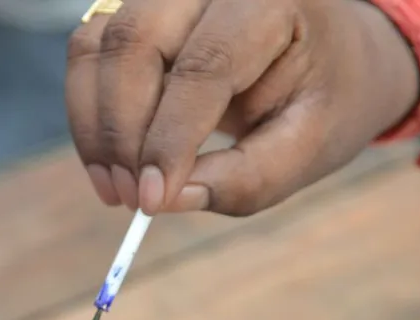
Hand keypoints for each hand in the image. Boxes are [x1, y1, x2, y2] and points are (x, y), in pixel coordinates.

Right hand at [70, 0, 419, 214]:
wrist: (331, 53)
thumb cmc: (326, 97)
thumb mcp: (310, 146)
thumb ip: (249, 178)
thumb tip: (169, 199)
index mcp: (271, 0)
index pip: (204, 66)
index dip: (169, 138)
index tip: (152, 201)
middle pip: (136, 43)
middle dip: (122, 132)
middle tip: (129, 199)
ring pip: (100, 44)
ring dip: (96, 125)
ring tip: (115, 188)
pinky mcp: (139, 8)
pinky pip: (91, 50)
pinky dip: (89, 110)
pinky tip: (110, 161)